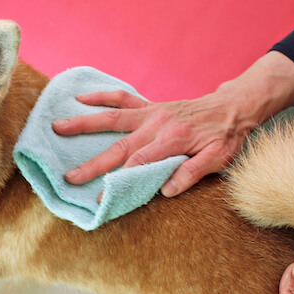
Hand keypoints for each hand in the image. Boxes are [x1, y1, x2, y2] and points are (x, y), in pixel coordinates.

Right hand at [52, 88, 250, 196]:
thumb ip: (192, 172)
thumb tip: (167, 190)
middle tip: (69, 177)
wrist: (235, 106)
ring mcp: (152, 113)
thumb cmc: (227, 136)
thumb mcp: (219, 158)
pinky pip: (123, 99)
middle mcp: (158, 125)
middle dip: (93, 163)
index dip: (119, 181)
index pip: (140, 164)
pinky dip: (102, 97)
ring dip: (84, 123)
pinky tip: (81, 98)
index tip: (100, 197)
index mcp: (173, 141)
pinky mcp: (151, 106)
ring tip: (57, 127)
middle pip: (119, 146)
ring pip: (112, 118)